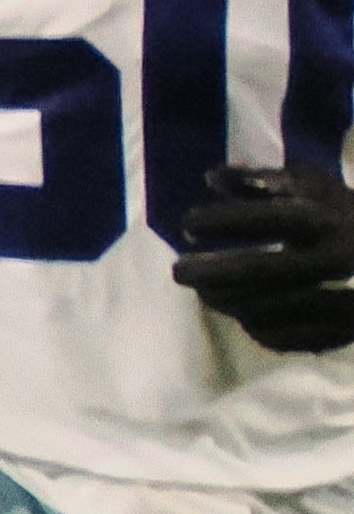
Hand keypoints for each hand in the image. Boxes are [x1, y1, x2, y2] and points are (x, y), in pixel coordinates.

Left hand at [171, 163, 353, 352]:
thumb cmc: (345, 216)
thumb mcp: (315, 188)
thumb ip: (264, 181)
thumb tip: (210, 177)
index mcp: (330, 219)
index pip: (267, 218)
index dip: (221, 221)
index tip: (187, 224)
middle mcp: (338, 257)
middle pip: (262, 271)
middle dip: (212, 272)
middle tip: (177, 271)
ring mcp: (344, 298)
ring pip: (270, 307)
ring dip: (228, 301)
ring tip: (205, 293)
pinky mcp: (344, 330)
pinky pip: (287, 337)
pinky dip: (258, 327)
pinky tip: (243, 315)